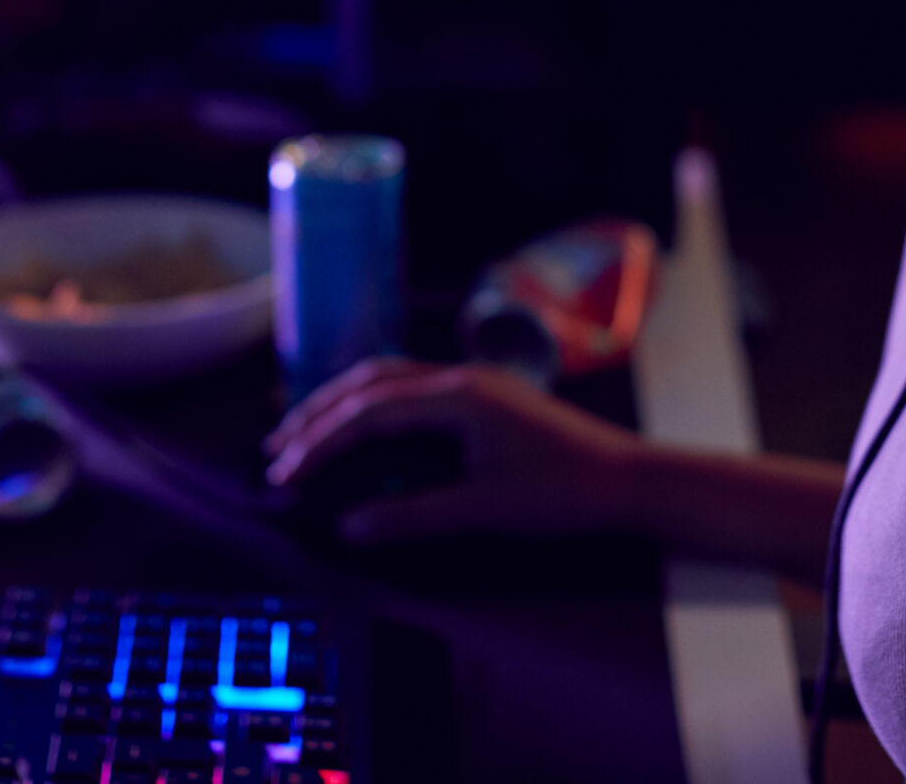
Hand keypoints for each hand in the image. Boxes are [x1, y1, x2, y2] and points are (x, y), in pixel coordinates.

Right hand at [262, 358, 644, 543]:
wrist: (630, 479)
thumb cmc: (564, 494)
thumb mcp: (486, 512)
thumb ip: (416, 517)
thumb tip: (349, 527)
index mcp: (458, 396)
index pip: (369, 412)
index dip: (321, 442)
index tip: (287, 474)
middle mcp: (459, 378)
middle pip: (369, 382)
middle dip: (318, 414)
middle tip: (276, 449)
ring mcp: (473, 384)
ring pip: (388, 378)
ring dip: (342, 404)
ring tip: (303, 434)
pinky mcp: (483, 398)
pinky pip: (411, 389)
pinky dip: (373, 405)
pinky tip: (361, 429)